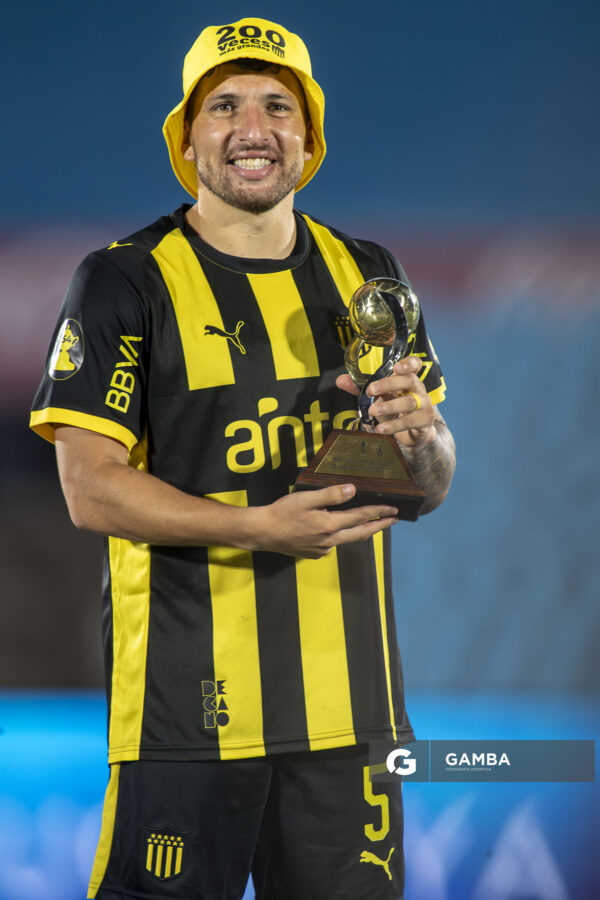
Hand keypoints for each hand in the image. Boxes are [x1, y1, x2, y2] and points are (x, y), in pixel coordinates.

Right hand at [249, 484, 397, 558]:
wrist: (262, 533)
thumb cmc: (282, 513)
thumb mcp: (306, 499)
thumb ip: (331, 495)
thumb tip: (352, 490)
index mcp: (329, 525)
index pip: (361, 517)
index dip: (379, 512)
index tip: (393, 510)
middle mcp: (330, 541)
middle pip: (361, 533)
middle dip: (379, 526)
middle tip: (393, 520)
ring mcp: (322, 550)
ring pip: (346, 539)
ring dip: (359, 530)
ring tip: (369, 522)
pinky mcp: (314, 554)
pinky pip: (332, 544)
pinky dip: (339, 535)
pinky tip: (335, 528)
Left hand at [336, 355, 435, 447]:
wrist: (412, 432)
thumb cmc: (395, 409)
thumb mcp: (378, 398)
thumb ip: (359, 389)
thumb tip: (340, 380)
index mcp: (407, 378)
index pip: (414, 364)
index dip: (408, 363)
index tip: (396, 367)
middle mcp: (417, 388)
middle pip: (408, 381)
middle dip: (388, 384)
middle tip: (370, 390)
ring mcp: (424, 404)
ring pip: (408, 402)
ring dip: (389, 406)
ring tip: (372, 411)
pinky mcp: (425, 420)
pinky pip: (410, 421)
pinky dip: (394, 425)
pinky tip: (381, 428)